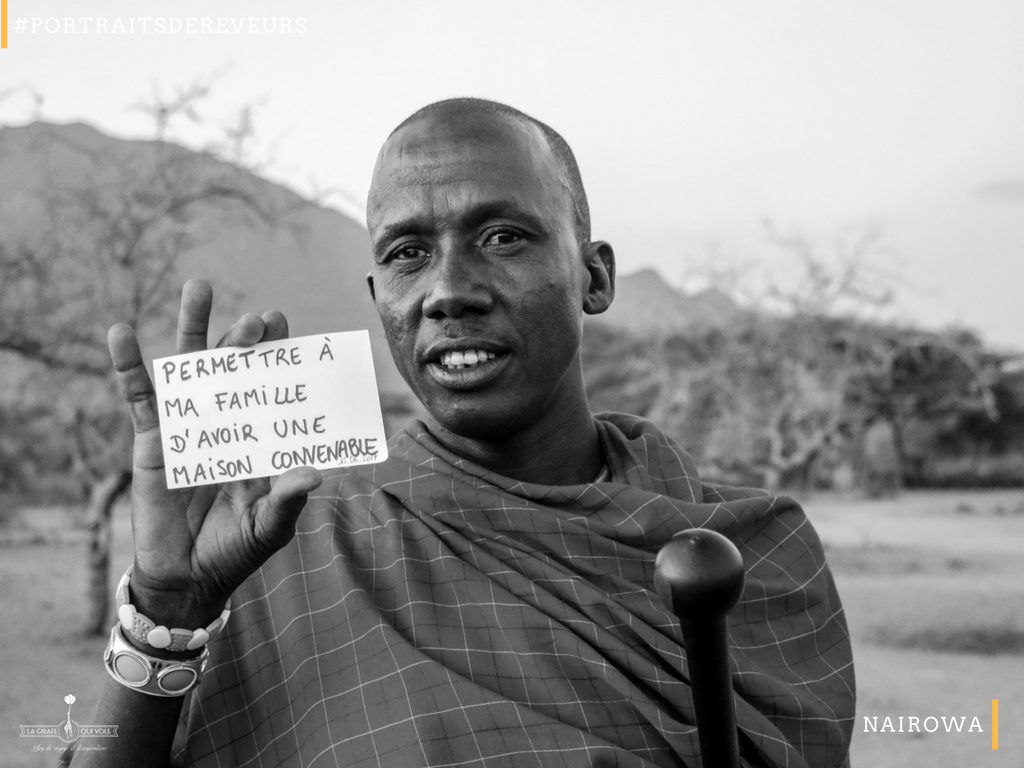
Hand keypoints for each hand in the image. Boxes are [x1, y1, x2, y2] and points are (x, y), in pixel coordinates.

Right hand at [109, 279, 322, 631]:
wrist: (190, 577)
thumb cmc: (238, 549)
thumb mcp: (271, 526)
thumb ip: (289, 498)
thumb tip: (314, 473)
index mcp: (260, 436)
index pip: (271, 386)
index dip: (277, 355)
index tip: (283, 324)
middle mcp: (227, 422)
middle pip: (234, 368)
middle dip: (245, 341)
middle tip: (258, 319)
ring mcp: (189, 425)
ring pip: (189, 368)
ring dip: (192, 329)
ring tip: (198, 288)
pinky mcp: (153, 439)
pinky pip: (139, 397)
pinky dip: (129, 365)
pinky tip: (120, 332)